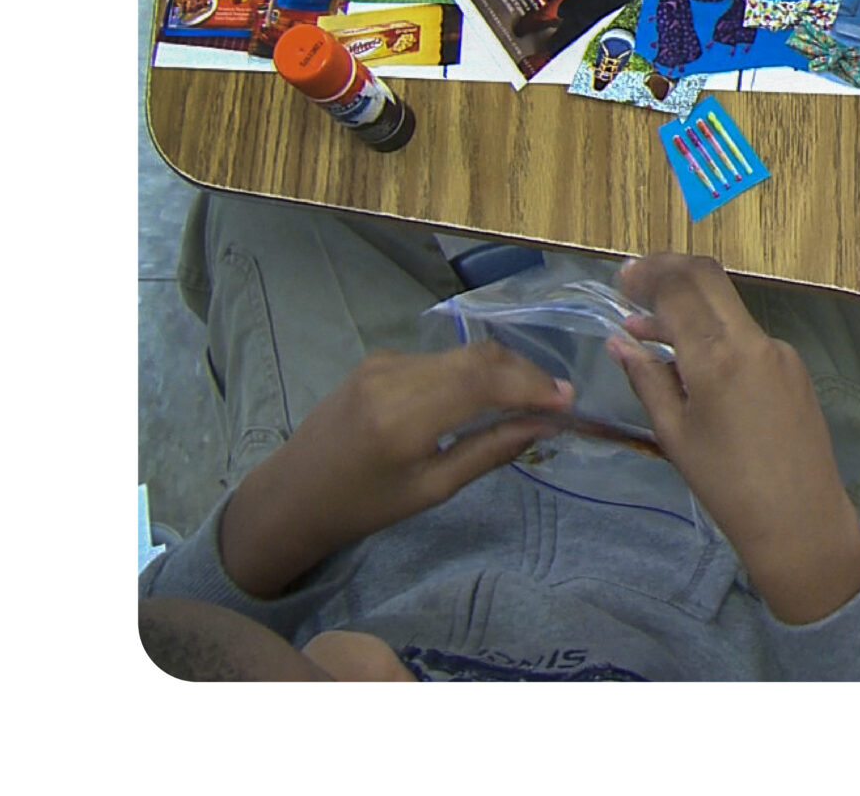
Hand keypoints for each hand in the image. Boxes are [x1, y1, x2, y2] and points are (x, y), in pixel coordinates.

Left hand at [219, 345, 572, 598]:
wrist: (291, 495)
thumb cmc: (361, 506)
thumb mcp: (431, 490)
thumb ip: (489, 451)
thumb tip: (544, 425)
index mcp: (402, 418)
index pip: (483, 382)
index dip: (532, 386)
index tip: (568, 402)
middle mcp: (393, 377)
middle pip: (479, 357)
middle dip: (526, 373)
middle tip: (557, 400)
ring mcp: (383, 363)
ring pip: (463, 353)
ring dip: (503, 370)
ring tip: (530, 398)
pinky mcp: (379, 360)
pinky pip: (440, 358)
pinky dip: (473, 371)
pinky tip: (486, 395)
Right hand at [607, 255, 859, 624]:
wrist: (799, 515)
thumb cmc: (726, 483)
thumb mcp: (674, 433)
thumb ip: (647, 379)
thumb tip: (620, 342)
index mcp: (718, 356)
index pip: (679, 287)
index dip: (647, 274)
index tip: (622, 280)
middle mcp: (753, 340)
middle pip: (710, 279)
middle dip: (670, 271)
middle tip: (634, 284)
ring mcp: (780, 350)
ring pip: (729, 307)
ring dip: (691, 307)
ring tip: (647, 331)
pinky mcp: (794, 367)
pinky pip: (747, 336)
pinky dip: (715, 335)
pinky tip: (692, 364)